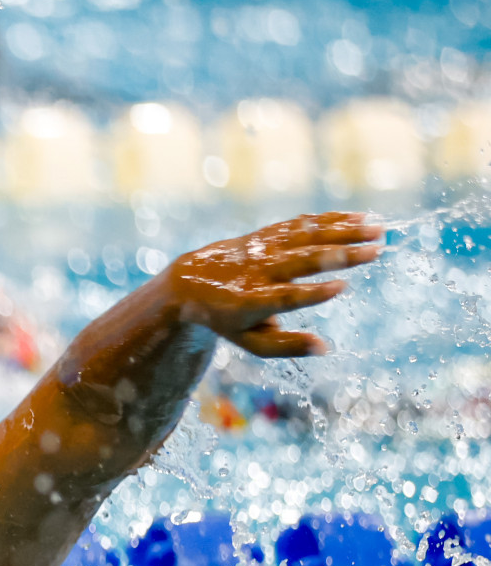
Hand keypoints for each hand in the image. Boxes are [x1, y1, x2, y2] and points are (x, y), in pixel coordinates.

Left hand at [158, 212, 383, 357]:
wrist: (188, 283)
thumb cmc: (226, 320)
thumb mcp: (249, 341)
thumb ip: (285, 346)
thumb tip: (325, 348)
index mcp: (251, 302)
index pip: (286, 298)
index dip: (313, 294)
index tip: (343, 287)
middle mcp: (257, 272)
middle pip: (303, 261)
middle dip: (341, 255)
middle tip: (376, 251)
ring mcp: (262, 249)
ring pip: (305, 236)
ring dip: (343, 230)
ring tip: (377, 227)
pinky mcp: (266, 235)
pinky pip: (300, 224)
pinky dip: (329, 219)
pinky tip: (357, 216)